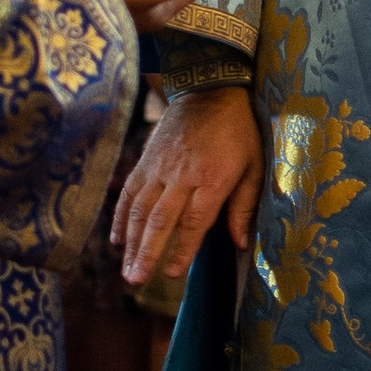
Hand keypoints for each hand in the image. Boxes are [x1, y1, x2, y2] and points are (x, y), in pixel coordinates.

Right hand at [116, 83, 262, 288]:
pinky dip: (120, 217)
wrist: (209, 90)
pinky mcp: (145, 161)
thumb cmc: (238, 132)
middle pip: (159, 220)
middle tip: (136, 280)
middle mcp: (180, 175)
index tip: (172, 273)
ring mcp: (158, 168)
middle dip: (146, 253)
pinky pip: (128, 192)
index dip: (182, 249)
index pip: (194, 221)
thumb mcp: (254, 164)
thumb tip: (241, 243)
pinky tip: (116, 240)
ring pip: (139, 210)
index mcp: (211, 178)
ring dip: (131, 242)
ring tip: (126, 270)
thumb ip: (244, 204)